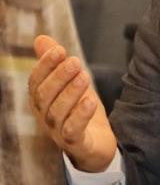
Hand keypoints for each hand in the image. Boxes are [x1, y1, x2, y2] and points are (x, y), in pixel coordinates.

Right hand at [27, 35, 116, 172]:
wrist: (97, 146)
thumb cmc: (80, 113)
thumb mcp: (72, 85)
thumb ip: (57, 65)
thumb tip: (41, 39)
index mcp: (41, 102)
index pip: (36, 82)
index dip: (45, 65)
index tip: (60, 50)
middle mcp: (44, 117)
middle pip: (44, 96)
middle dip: (58, 77)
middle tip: (75, 61)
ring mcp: (58, 132)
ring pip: (57, 112)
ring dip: (70, 92)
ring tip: (85, 76)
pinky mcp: (75, 144)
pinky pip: (72, 130)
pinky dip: (80, 115)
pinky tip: (91, 101)